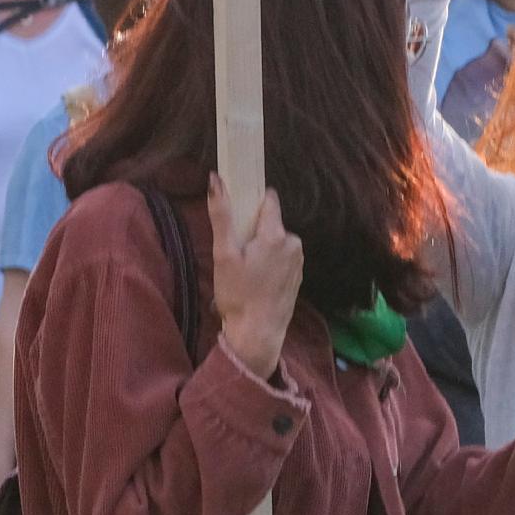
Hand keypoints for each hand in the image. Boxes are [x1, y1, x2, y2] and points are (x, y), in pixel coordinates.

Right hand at [208, 172, 303, 381]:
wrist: (257, 335)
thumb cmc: (238, 294)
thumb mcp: (223, 254)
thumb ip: (221, 214)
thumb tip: (215, 179)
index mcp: (276, 234)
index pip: (269, 201)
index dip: (253, 203)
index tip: (239, 213)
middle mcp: (294, 244)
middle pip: (271, 223)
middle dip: (255, 231)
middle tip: (237, 253)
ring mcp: (298, 262)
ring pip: (277, 242)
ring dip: (262, 249)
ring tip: (245, 271)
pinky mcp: (298, 277)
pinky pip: (283, 259)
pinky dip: (270, 264)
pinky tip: (257, 282)